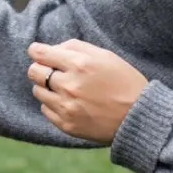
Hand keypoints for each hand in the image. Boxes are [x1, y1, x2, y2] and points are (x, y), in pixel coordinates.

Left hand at [27, 39, 147, 143]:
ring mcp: (66, 107)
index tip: (37, 51)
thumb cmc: (124, 82)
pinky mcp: (66, 125)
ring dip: (46, 87)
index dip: (36, 50)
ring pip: (38, 92)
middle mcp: (69, 85)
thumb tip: (52, 49)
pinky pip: (45, 110)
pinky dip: (52, 105)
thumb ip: (76, 47)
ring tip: (64, 88)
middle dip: (40, 68)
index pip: (41, 53)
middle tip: (51, 70)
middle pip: (34, 72)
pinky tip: (68, 103)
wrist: (138, 117)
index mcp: (80, 64)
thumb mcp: (105, 55)